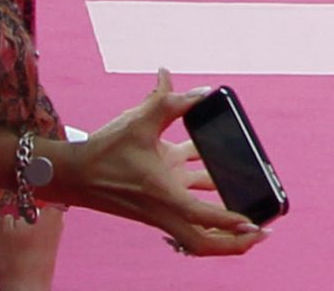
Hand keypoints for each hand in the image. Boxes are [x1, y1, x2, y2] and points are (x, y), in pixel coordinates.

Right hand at [69, 73, 268, 252]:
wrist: (73, 172)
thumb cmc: (104, 150)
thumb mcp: (138, 121)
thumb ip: (170, 102)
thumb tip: (201, 90)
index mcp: (162, 195)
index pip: (202, 217)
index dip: (228, 223)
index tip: (253, 225)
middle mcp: (165, 205)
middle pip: (202, 241)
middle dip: (231, 243)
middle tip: (260, 234)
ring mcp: (163, 203)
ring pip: (197, 228)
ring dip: (222, 225)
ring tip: (250, 209)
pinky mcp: (158, 195)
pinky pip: (188, 203)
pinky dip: (206, 199)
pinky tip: (220, 174)